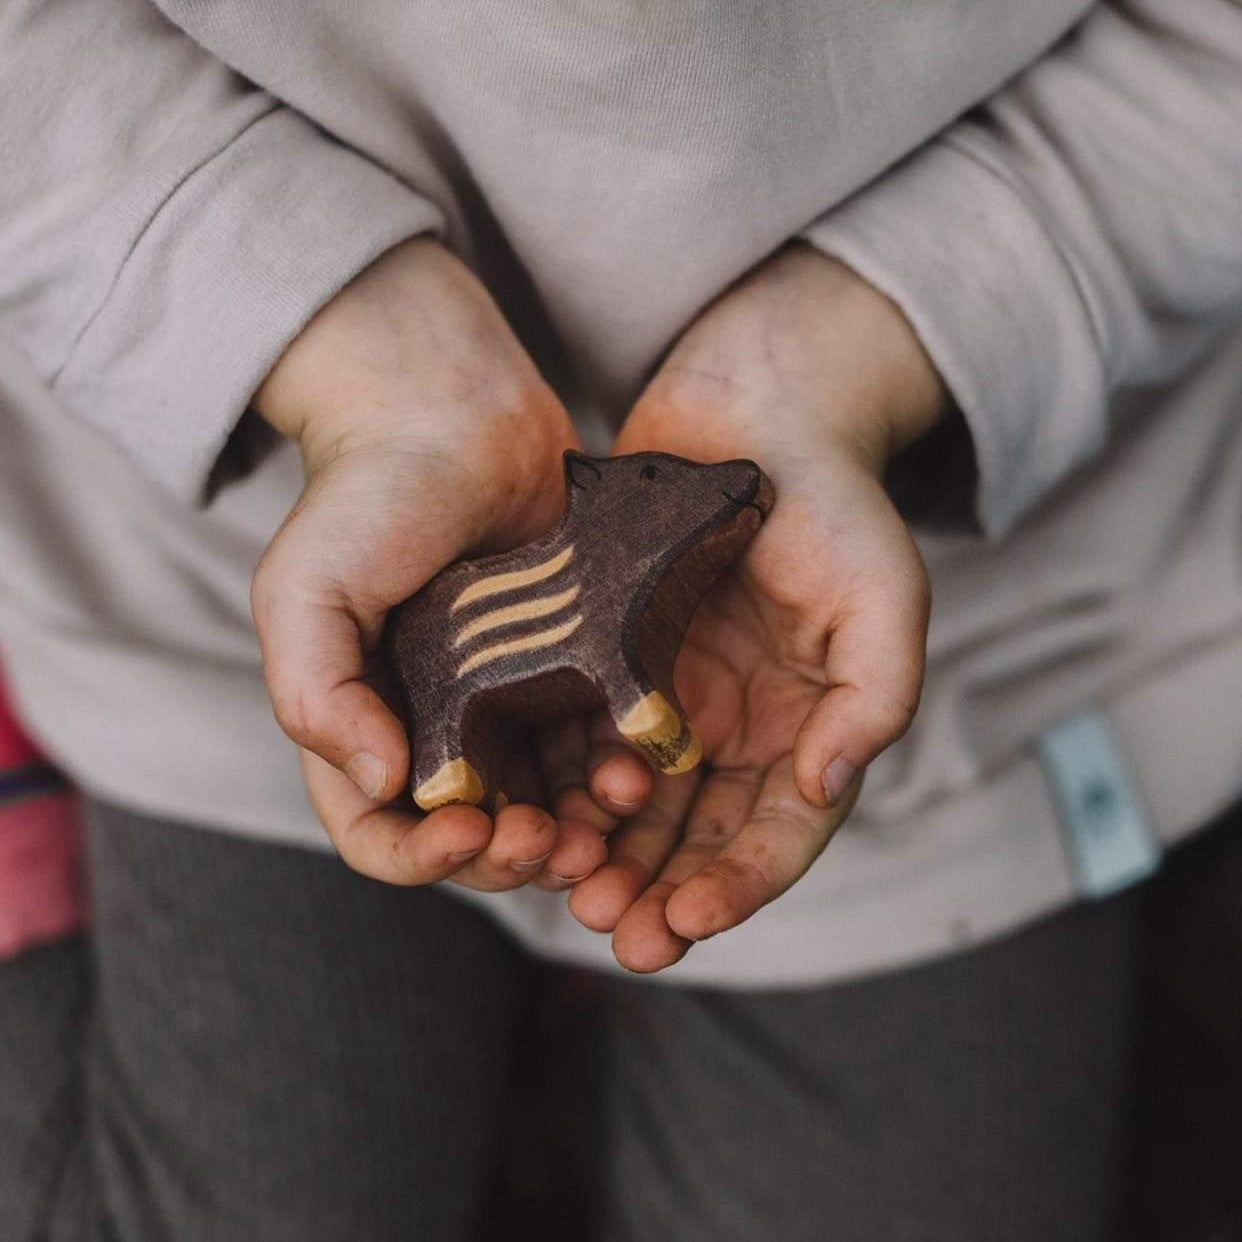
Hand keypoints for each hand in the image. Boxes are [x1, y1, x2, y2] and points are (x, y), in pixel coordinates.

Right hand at [251, 239, 648, 890]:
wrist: (452, 413)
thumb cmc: (365, 497)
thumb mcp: (305, 590)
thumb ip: (315, 694)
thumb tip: (380, 784)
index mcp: (364, 729)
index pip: (381, 836)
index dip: (421, 857)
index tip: (467, 831)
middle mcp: (437, 732)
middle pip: (475, 838)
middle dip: (512, 857)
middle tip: (552, 845)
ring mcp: (509, 708)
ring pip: (547, 806)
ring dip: (576, 832)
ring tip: (606, 821)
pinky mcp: (573, 673)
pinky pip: (598, 746)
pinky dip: (616, 773)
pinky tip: (639, 769)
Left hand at [569, 244, 946, 969]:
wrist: (753, 413)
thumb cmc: (830, 501)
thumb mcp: (883, 593)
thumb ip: (877, 695)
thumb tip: (828, 785)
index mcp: (807, 729)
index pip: (777, 833)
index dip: (739, 886)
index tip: (688, 921)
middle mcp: (737, 731)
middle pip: (700, 839)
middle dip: (663, 893)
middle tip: (617, 935)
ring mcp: (672, 701)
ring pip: (638, 808)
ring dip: (610, 857)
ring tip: (570, 895)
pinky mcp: (613, 665)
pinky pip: (587, 742)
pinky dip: (569, 788)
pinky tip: (536, 816)